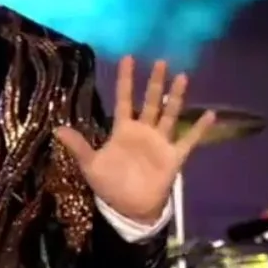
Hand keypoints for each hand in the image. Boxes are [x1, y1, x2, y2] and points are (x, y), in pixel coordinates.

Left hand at [54, 58, 215, 224]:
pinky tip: (211, 114)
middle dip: (155, 82)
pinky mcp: (174, 156)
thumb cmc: (110, 185)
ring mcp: (160, 142)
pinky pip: (189, 140)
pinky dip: (200, 129)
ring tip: (183, 77)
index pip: (125, 99)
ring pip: (170, 114)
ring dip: (176, 97)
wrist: (130, 208)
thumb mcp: (91, 165)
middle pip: (151, 101)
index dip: (126, 80)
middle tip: (161, 61)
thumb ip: (79, 146)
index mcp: (123, 130)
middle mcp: (144, 131)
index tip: (129, 58)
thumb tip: (57, 129)